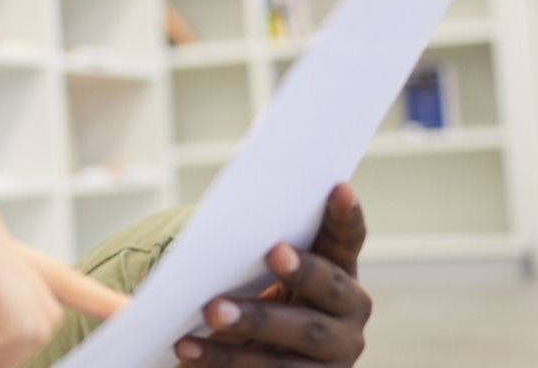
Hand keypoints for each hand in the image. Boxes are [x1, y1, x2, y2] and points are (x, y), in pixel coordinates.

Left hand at [175, 183, 371, 366]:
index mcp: (339, 272)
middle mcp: (349, 313)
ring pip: (297, 341)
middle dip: (302, 271)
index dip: (345, 216)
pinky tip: (188, 351)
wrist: (255, 358)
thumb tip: (213, 233)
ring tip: (210, 311)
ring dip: (253, 323)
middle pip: (329, 290)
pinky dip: (223, 362)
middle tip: (272, 251)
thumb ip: (251, 253)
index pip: (347, 239)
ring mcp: (335, 356)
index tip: (337, 186)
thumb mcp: (257, 275)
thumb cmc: (253, 299)